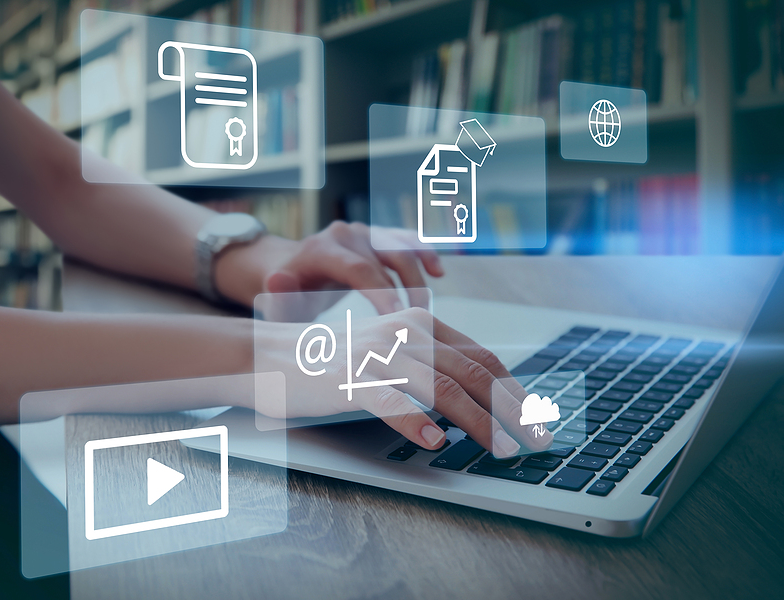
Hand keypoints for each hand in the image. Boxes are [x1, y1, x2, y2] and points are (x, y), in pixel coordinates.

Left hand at [214, 222, 443, 311]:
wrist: (290, 270)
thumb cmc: (287, 296)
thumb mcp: (278, 303)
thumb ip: (278, 298)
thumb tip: (278, 280)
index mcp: (321, 249)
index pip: (359, 270)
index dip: (383, 293)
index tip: (399, 319)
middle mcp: (344, 234)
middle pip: (385, 260)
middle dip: (406, 292)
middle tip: (420, 325)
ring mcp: (363, 231)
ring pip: (401, 249)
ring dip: (419, 278)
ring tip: (427, 310)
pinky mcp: (376, 235)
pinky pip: (405, 241)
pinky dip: (423, 254)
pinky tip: (437, 273)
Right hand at [252, 306, 552, 457]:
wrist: (272, 353)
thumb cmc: (335, 359)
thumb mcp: (388, 349)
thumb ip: (429, 362)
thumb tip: (478, 394)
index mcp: (418, 324)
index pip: (481, 356)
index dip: (515, 389)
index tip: (536, 416)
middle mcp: (404, 333)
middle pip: (472, 373)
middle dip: (512, 410)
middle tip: (536, 440)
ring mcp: (377, 355)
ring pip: (442, 388)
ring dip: (479, 423)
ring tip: (501, 449)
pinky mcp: (350, 379)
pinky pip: (391, 401)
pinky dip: (415, 422)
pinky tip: (434, 442)